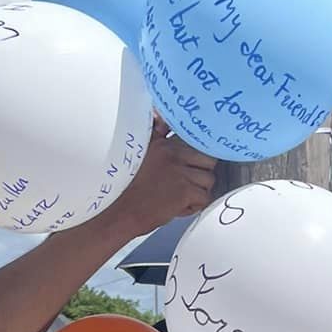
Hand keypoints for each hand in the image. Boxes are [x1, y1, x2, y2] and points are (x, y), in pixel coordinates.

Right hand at [107, 120, 215, 237]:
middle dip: (202, 174)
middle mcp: (172, 154)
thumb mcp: (141, 154)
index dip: (198, 157)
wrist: (122, 212)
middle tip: (188, 184)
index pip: (196, 142)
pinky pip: (204, 198)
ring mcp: (179, 172)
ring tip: (181, 196)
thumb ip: (154, 135)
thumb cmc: (130, 189)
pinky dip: (194, 206)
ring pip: (209, 180)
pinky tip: (179, 207)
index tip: (194, 165)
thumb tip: (161, 118)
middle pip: (209, 160)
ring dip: (198, 191)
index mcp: (163, 145)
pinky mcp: (184, 190)